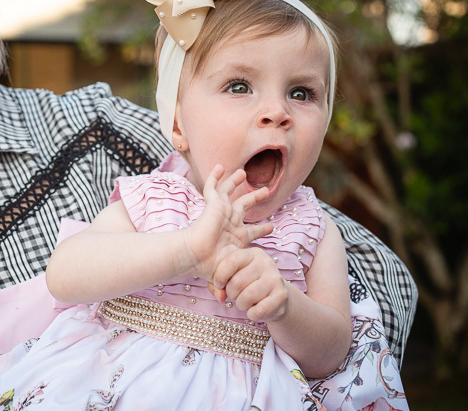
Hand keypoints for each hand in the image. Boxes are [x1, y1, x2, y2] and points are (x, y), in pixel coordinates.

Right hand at [178, 165, 272, 282]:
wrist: (195, 255)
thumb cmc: (209, 265)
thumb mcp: (227, 272)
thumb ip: (225, 284)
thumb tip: (222, 301)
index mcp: (236, 238)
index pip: (252, 231)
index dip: (262, 228)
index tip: (272, 226)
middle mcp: (230, 222)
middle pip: (244, 206)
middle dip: (255, 199)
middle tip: (266, 191)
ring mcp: (221, 212)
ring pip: (231, 193)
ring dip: (237, 183)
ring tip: (245, 174)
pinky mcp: (213, 205)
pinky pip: (214, 187)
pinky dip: (216, 177)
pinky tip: (219, 167)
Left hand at [211, 247, 289, 321]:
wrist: (274, 297)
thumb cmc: (246, 284)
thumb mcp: (230, 276)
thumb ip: (217, 282)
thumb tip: (220, 296)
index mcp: (252, 253)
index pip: (231, 260)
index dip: (220, 276)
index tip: (219, 284)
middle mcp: (266, 263)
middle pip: (237, 282)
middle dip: (231, 294)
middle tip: (236, 295)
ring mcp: (275, 279)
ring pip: (247, 297)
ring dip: (241, 305)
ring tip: (245, 302)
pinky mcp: (281, 296)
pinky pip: (259, 310)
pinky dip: (252, 314)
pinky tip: (254, 309)